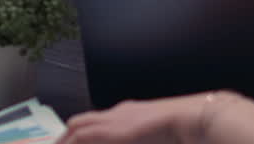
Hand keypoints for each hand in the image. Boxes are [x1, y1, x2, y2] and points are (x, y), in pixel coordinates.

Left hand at [59, 94, 207, 143]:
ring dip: (64, 140)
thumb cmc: (182, 128)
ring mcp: (113, 119)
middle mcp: (117, 112)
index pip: (97, 120)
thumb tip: (143, 137)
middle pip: (81, 121)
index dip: (82, 132)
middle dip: (66, 136)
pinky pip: (80, 138)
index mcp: (129, 112)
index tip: (73, 142)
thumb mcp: (159, 133)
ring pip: (76, 127)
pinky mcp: (110, 130)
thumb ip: (146, 136)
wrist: (189, 118)